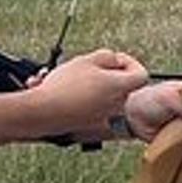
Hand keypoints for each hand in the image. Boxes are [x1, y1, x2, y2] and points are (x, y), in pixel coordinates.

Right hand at [28, 49, 147, 139]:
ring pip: (98, 96)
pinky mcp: (85, 126)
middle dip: (103, 73)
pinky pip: (84, 107)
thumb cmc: (65, 86)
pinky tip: (53, 90)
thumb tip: (114, 61)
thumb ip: (108, 56)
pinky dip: (73, 98)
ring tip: (59, 77)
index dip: (129, 62)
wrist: (40, 113)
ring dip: (83, 85)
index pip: (141, 75)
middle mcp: (116, 106)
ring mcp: (102, 118)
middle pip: (119, 85)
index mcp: (121, 88)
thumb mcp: (89, 59)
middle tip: (86, 67)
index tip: (113, 59)